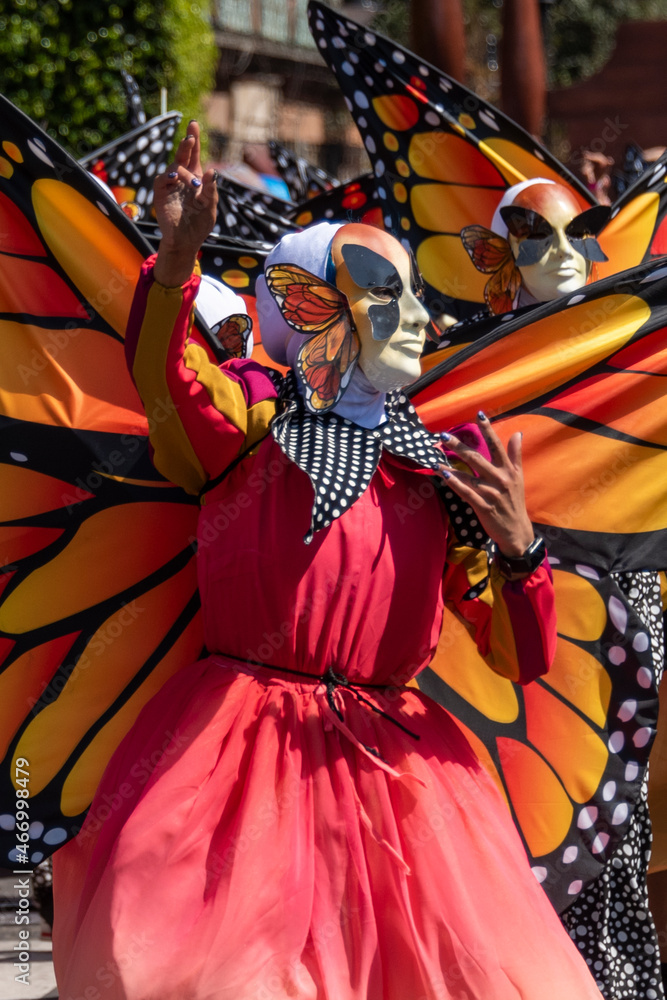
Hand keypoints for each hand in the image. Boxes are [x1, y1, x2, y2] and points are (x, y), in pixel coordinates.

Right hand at [153, 121, 217, 286]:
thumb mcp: (210, 206)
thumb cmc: (199, 224)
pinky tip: (175, 177)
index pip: (194, 155)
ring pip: (175, 167)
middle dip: (187, 143)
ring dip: (184, 172)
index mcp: (195, 178)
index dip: (193, 140)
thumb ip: (211, 190)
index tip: (194, 124)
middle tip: (191, 134)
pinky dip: (168, 177)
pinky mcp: (161, 194)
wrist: (186, 241)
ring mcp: (170, 185)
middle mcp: (182, 178)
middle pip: (182, 155)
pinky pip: (162, 180)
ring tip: (193, 183)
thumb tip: (212, 171)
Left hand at [439, 412, 533, 556]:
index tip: (479, 414)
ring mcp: (491, 493)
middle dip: (459, 446)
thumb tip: (517, 433)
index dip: (488, 430)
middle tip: (444, 436)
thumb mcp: (519, 477)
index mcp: (508, 470)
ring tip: (436, 458)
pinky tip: (444, 476)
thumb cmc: (515, 502)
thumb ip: (516, 454)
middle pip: (477, 458)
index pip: (497, 446)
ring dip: (451, 466)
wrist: (517, 531)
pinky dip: (456, 485)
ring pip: (469, 476)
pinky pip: (467, 493)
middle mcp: (500, 479)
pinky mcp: (483, 507)